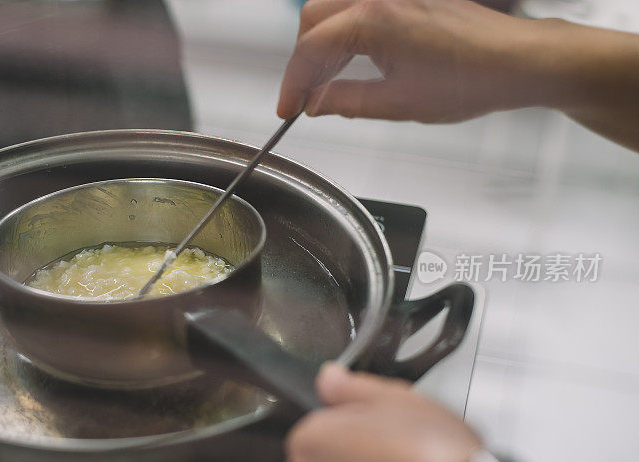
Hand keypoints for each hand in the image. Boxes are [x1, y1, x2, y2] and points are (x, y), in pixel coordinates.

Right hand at [277, 0, 551, 122]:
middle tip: (303, 96)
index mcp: (371, 20)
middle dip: (302, 59)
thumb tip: (316, 103)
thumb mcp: (397, 104)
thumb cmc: (469, 79)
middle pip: (313, 19)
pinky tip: (351, 60)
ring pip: (334, 9)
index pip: (310, 50)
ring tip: (325, 82)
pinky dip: (344, 32)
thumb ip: (346, 101)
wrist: (517, 62)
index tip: (287, 108)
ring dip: (322, 43)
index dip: (292, 83)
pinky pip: (359, 7)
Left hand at [286, 363, 481, 461]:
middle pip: (331, 455)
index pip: (322, 419)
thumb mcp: (392, 397)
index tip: (382, 419)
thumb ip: (350, 386)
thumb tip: (328, 377)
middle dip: (359, 448)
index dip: (356, 416)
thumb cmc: (429, 454)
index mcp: (310, 442)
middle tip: (400, 443)